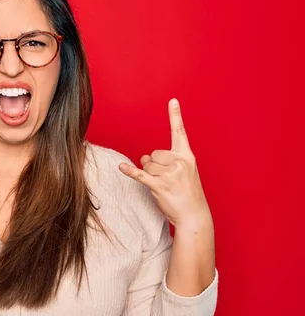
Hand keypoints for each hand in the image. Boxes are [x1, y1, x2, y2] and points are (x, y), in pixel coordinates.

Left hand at [118, 98, 210, 228]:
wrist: (194, 216)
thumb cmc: (187, 194)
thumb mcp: (182, 173)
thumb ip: (165, 161)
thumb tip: (143, 157)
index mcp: (187, 157)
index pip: (179, 133)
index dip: (175, 116)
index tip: (172, 100)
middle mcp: (179, 162)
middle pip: (154, 154)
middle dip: (154, 166)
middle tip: (166, 180)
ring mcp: (170, 174)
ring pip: (147, 166)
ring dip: (150, 176)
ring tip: (164, 187)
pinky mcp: (159, 185)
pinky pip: (140, 175)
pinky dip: (129, 171)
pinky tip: (121, 167)